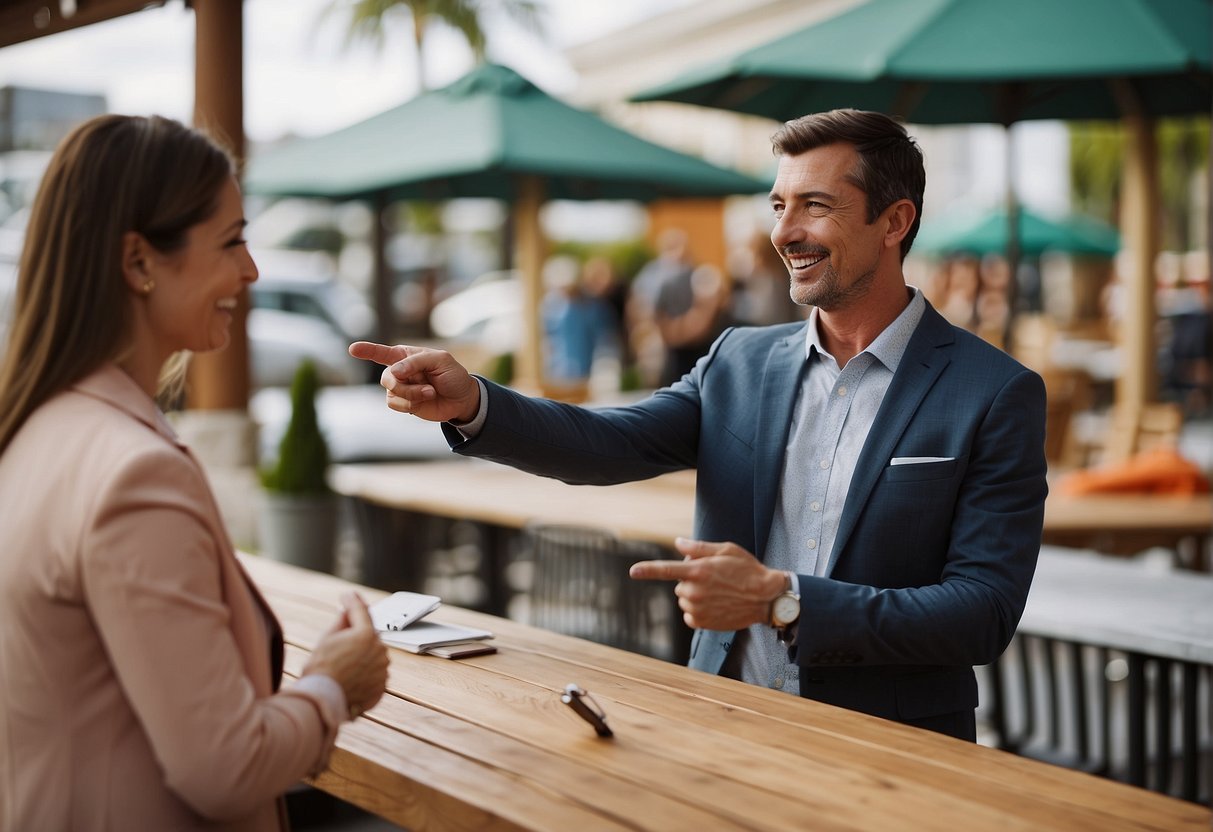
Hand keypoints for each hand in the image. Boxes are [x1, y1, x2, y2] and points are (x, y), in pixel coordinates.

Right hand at [302, 593, 388, 717]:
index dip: (353, 601)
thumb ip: (342, 620)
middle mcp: (380, 650)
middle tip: (338, 646)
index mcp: (366, 635)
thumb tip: (348, 611)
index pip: (361, 611)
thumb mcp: (327, 638)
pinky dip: (365, 675)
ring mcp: (383, 670)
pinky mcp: (382, 686)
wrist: (322, 700)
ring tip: (342, 668)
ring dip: (362, 657)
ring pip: (373, 656)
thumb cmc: (321, 668)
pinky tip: (349, 679)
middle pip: (368, 636)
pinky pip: (374, 675)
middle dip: (357, 636)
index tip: (348, 596)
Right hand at [348, 341, 480, 422]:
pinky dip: (410, 404)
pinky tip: (424, 401)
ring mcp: (400, 387)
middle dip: (404, 385)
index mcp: (406, 355)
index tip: (353, 349)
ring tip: (431, 393)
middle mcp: (399, 370)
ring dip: (412, 395)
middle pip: (387, 377)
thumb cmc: (452, 375)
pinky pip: (395, 404)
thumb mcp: (441, 360)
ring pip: (391, 392)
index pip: (382, 352)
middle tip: (427, 388)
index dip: (367, 350)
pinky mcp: (403, 402)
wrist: (462, 399)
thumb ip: (416, 361)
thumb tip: (394, 372)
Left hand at [629, 538, 786, 630]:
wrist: (766, 598)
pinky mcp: (702, 623)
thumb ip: (698, 548)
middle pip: (679, 584)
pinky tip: (716, 606)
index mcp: (698, 571)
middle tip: (714, 578)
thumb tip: (678, 543)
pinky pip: (690, 615)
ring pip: (684, 600)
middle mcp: (694, 591)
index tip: (633, 571)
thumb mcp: (726, 550)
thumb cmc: (747, 570)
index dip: (648, 570)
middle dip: (691, 580)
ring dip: (695, 596)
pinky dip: (698, 611)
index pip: (666, 569)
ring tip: (718, 593)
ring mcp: (698, 609)